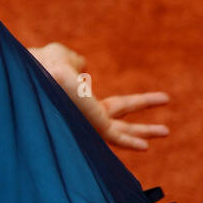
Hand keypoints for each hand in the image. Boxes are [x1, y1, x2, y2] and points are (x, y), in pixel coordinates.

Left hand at [29, 42, 169, 150]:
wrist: (36, 74)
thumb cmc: (42, 64)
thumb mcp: (62, 57)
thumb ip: (75, 61)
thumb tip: (83, 65)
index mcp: (76, 99)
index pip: (101, 102)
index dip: (108, 95)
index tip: (122, 101)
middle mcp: (81, 116)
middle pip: (117, 118)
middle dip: (139, 124)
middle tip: (162, 128)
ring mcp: (88, 123)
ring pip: (120, 131)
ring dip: (144, 132)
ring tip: (166, 131)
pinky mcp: (92, 126)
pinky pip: (114, 137)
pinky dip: (130, 141)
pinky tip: (146, 146)